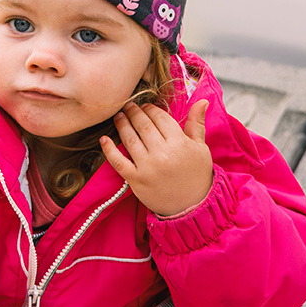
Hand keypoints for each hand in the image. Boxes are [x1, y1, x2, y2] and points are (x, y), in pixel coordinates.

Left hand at [100, 99, 212, 216]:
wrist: (191, 206)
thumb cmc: (197, 175)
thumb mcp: (201, 148)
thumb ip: (197, 123)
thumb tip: (202, 100)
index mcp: (180, 143)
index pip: (160, 118)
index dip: (151, 109)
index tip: (146, 106)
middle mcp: (162, 154)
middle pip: (143, 126)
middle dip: (134, 113)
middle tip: (128, 106)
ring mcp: (147, 167)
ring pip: (130, 139)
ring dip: (122, 125)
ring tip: (119, 116)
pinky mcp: (136, 180)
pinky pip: (118, 162)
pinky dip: (108, 150)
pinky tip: (103, 139)